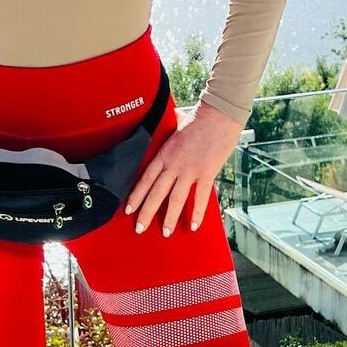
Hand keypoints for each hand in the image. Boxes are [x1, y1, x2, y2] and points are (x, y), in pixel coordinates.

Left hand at [124, 100, 244, 235]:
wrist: (218, 114)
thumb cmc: (198, 119)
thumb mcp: (174, 130)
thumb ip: (167, 138)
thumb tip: (162, 134)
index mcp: (164, 154)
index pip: (145, 179)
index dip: (136, 196)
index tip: (128, 210)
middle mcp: (174, 164)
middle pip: (156, 192)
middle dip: (146, 212)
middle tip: (139, 228)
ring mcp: (190, 170)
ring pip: (175, 199)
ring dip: (169, 217)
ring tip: (164, 233)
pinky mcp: (206, 173)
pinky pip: (200, 197)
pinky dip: (197, 213)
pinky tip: (193, 226)